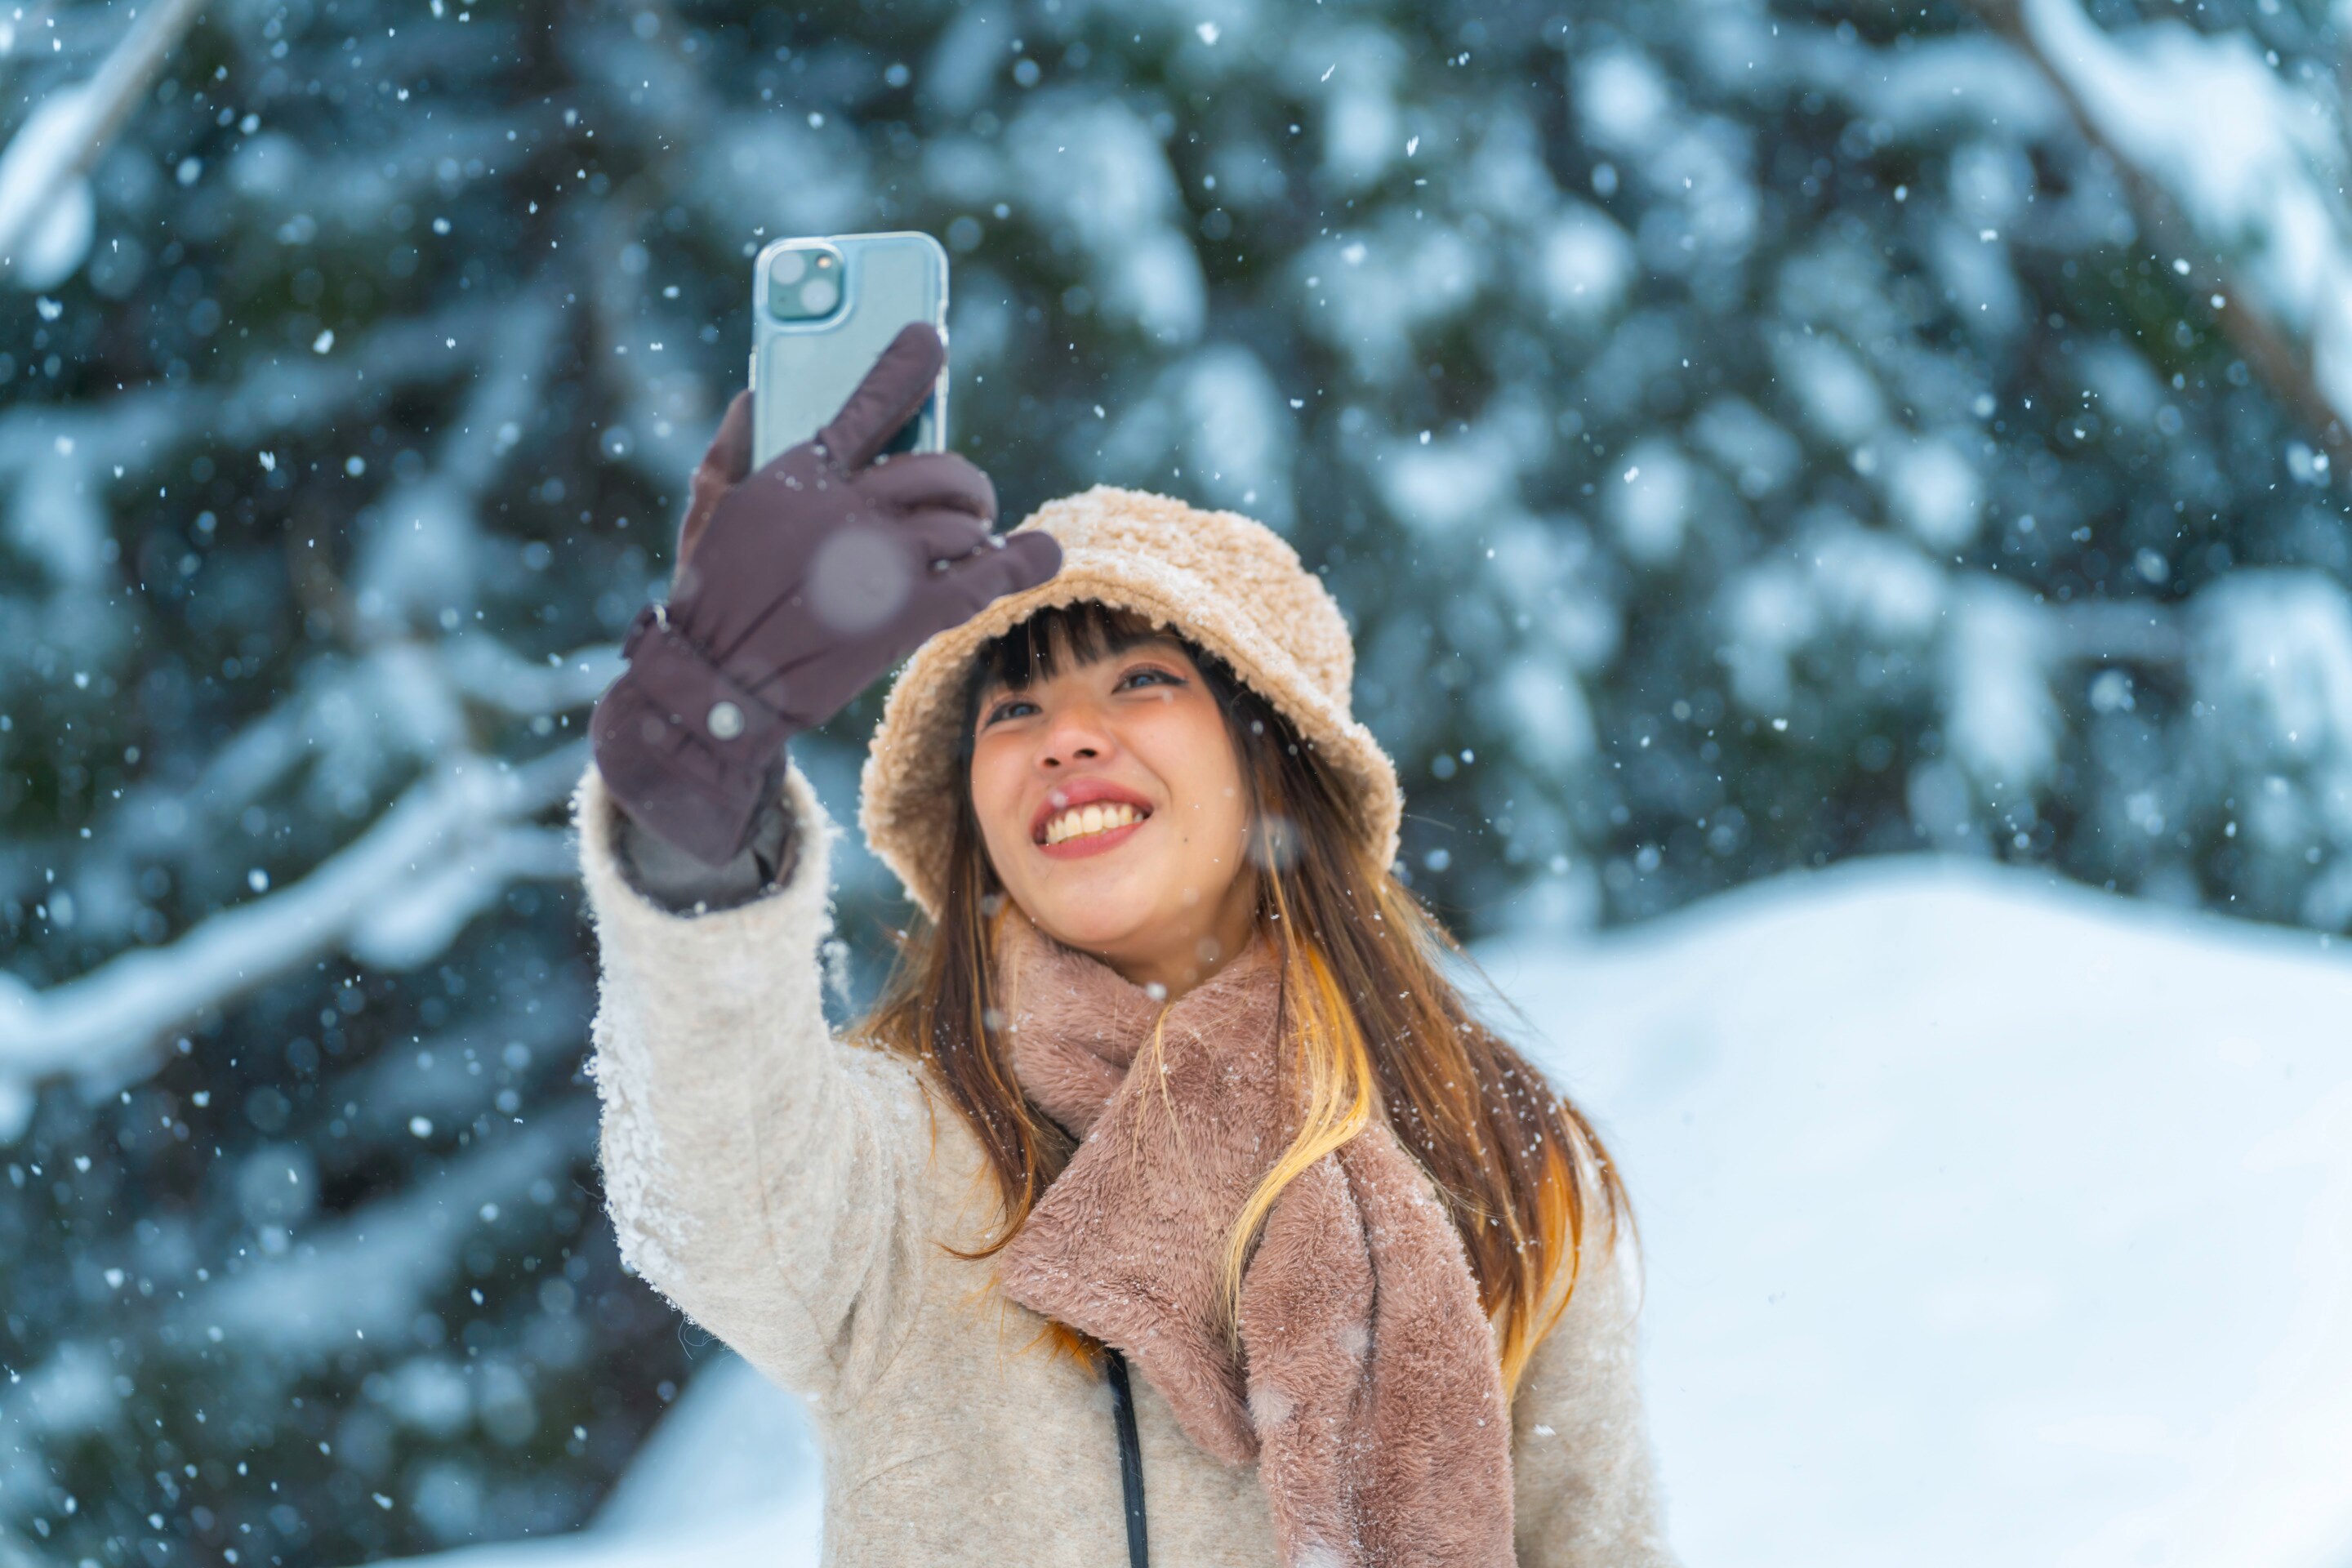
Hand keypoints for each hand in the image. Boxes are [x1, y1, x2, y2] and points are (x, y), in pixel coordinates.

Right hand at [591, 323, 1060, 864]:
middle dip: (961, 483)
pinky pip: (983, 578)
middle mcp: (850, 510)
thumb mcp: (707, 513)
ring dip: (977, 528)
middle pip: (937, 470)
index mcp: (801, 477)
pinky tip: (1038, 556)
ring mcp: (883, 563)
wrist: (720, 684)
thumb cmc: (711, 601)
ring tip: (975, 538)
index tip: (930, 338)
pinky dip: (1017, 565)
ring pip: (964, 523)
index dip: (903, 368)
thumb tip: (755, 395)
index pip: (866, 405)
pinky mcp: (907, 615)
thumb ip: (731, 449)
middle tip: (966, 501)